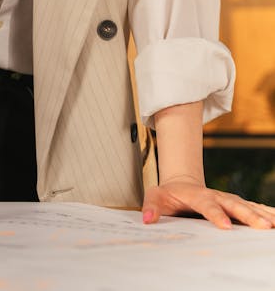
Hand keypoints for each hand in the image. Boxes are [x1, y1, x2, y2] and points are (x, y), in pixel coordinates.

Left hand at [142, 178, 274, 228]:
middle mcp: (215, 195)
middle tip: (264, 227)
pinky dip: (266, 212)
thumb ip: (152, 206)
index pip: (207, 205)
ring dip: (261, 214)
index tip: (225, 226)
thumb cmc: (168, 193)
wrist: (181, 182)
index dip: (216, 214)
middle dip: (249, 215)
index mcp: (196, 194)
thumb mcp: (155, 196)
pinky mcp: (234, 204)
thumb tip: (148, 220)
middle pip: (233, 204)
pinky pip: (252, 208)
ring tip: (274, 224)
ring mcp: (226, 198)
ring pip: (246, 206)